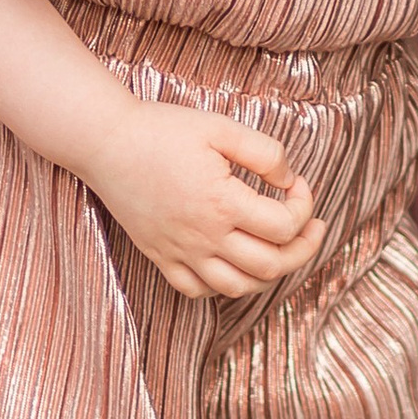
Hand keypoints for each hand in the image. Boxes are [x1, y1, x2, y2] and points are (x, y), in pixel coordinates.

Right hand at [82, 97, 322, 300]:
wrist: (106, 142)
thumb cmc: (162, 129)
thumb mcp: (220, 127)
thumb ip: (264, 153)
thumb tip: (289, 180)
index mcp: (223, 204)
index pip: (285, 226)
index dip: (304, 206)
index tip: (297, 184)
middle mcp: (204, 237)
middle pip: (271, 266)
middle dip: (303, 249)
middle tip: (312, 226)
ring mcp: (181, 252)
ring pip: (238, 288)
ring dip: (269, 274)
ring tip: (280, 250)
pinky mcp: (160, 256)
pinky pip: (197, 291)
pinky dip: (223, 286)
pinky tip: (234, 262)